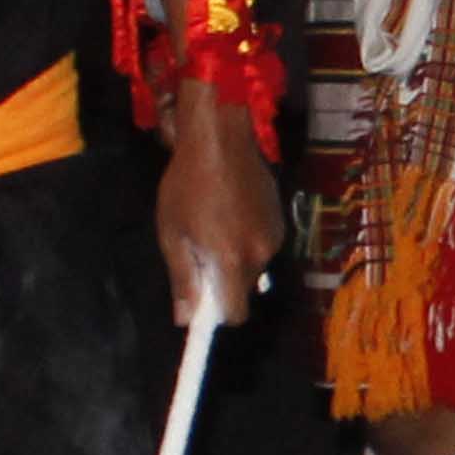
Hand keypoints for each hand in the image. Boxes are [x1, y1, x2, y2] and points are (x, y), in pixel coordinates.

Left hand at [156, 92, 279, 330]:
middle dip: (223, 281)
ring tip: (212, 223)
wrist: (221, 136)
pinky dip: (246, 237)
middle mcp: (261, 253)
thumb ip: (182, 278)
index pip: (234, 314)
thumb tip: (185, 318)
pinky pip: (262, 242)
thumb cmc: (187, 183)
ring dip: (235, 256)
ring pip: (253, 264)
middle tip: (197, 252)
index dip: (216, 315)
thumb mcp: (172, 232)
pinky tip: (229, 209)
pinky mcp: (281, 216)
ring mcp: (276, 234)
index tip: (200, 305)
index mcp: (233, 261)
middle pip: (244, 289)